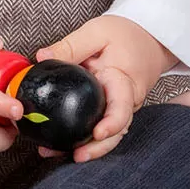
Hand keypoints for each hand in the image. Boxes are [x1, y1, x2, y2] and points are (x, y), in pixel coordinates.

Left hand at [33, 14, 179, 162]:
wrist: (147, 38)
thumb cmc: (125, 34)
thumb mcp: (96, 32)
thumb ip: (70, 46)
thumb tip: (41, 58)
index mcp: (123, 81)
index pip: (122, 107)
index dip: (112, 123)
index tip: (98, 133)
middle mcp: (126, 100)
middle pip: (116, 131)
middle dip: (98, 148)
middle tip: (77, 156)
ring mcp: (121, 108)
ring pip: (109, 134)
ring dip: (90, 147)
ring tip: (60, 154)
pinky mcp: (113, 109)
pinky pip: (103, 126)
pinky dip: (86, 138)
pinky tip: (62, 144)